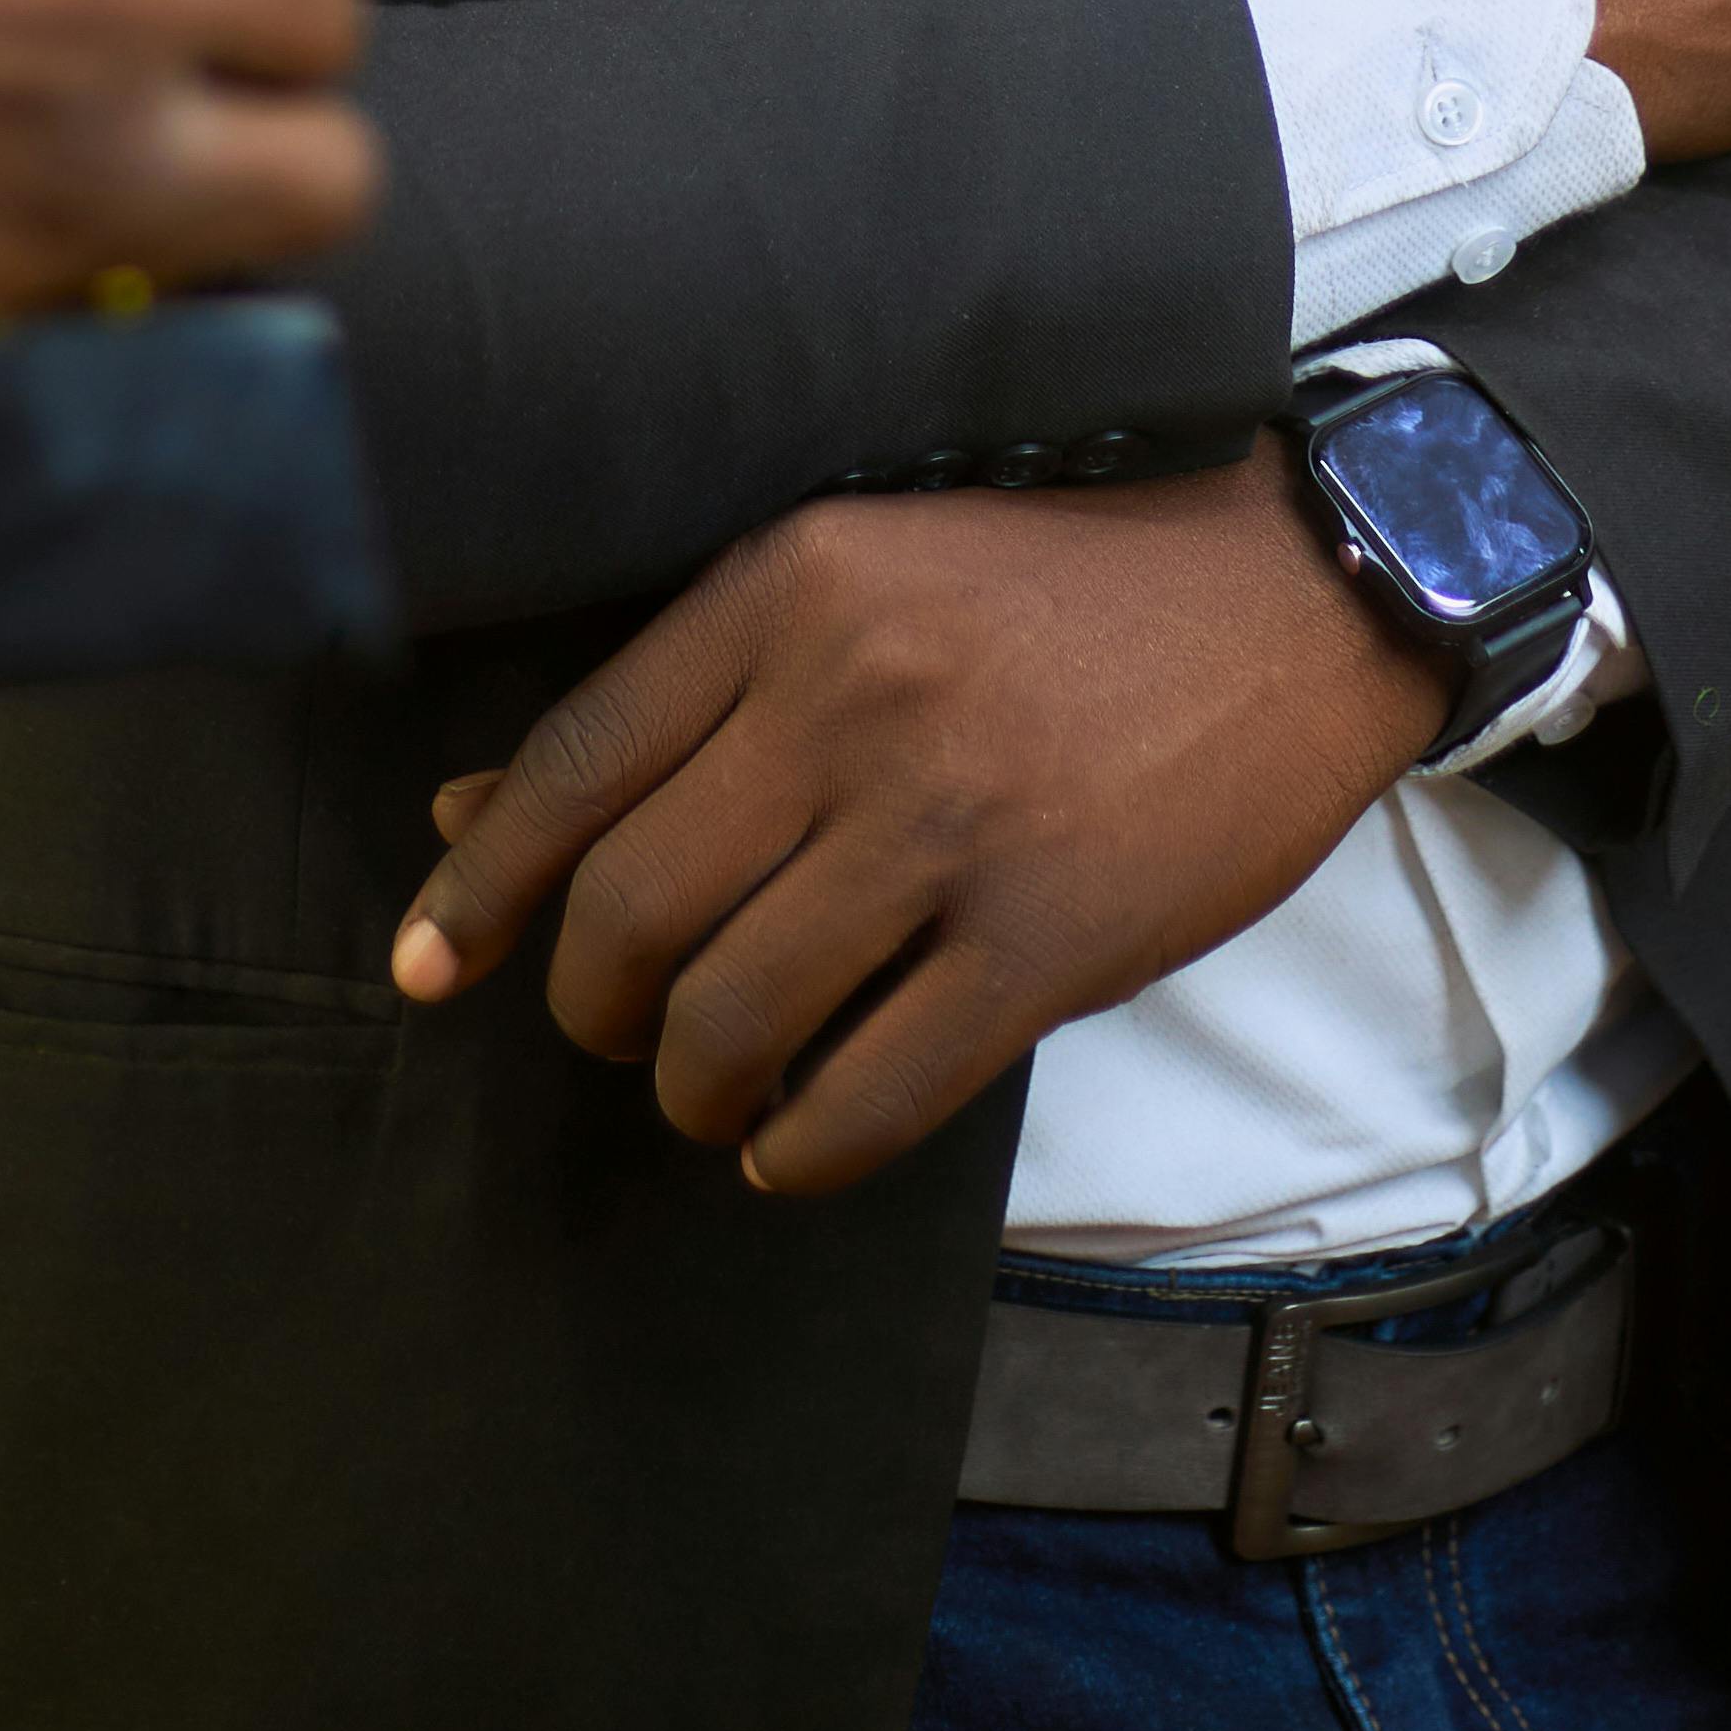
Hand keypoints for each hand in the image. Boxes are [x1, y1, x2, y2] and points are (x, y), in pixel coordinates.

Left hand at [386, 445, 1442, 1196]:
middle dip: (590, 1006)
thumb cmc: (1062, 585)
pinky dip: (802, 1149)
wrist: (1304, 586)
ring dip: (693, 1088)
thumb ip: (679, 699)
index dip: (476, 886)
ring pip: (738, 1015)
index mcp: (789, 588)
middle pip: (633, 910)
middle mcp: (855, 697)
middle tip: (616, 1030)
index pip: (575, 761)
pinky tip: (793, 1143)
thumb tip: (468, 812)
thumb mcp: (858, 582)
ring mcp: (955, 824)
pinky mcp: (1051, 937)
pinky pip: (874, 1092)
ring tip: (710, 1091)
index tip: (426, 965)